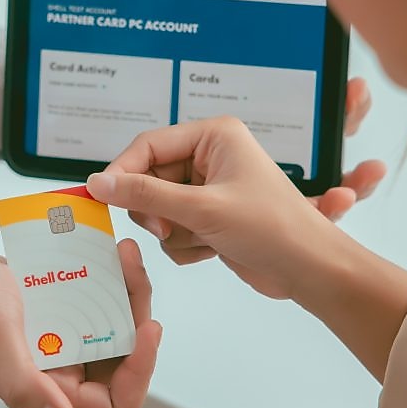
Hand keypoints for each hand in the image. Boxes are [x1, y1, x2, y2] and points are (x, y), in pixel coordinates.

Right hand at [46, 239, 162, 407]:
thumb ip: (26, 386)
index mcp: (48, 388)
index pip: (113, 407)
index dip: (138, 376)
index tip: (147, 330)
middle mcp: (59, 369)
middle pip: (123, 359)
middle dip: (137, 318)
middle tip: (134, 274)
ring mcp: (61, 339)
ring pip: (114, 326)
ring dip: (127, 293)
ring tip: (125, 256)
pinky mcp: (58, 312)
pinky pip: (97, 303)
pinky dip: (108, 279)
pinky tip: (108, 254)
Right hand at [87, 116, 330, 298]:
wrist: (310, 271)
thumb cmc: (270, 228)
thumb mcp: (202, 208)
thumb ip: (145, 194)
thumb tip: (96, 182)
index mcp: (213, 136)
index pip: (148, 145)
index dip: (122, 171)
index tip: (100, 199)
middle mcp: (209, 157)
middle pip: (149, 178)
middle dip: (156, 210)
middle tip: (167, 228)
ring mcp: (209, 189)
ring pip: (158, 208)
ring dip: (174, 231)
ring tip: (206, 239)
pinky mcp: (210, 218)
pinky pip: (173, 228)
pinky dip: (186, 244)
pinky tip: (214, 249)